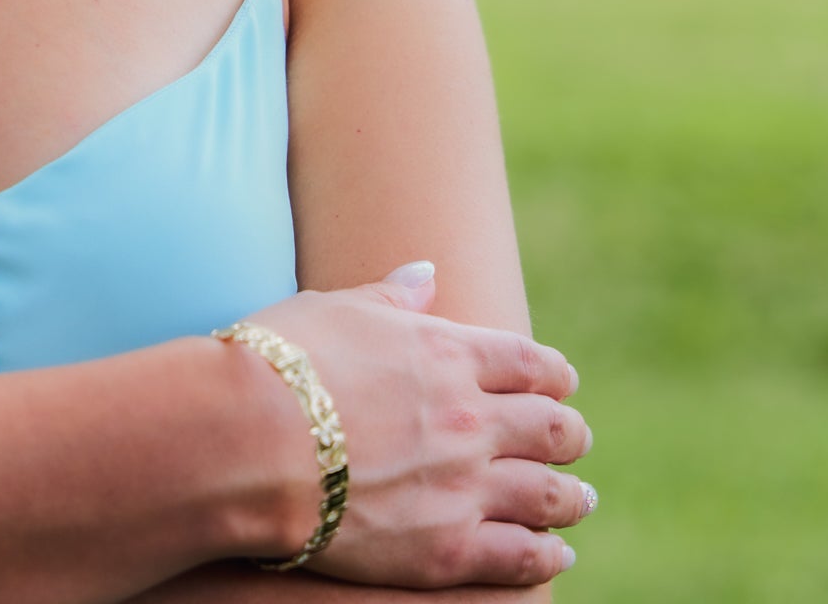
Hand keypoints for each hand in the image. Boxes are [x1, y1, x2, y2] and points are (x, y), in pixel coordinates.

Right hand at [238, 266, 590, 589]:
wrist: (249, 439)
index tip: (562, 382)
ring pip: (549, 493)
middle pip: (552, 428)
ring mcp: (465, 487)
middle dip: (570, 433)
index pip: (528, 362)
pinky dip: (549, 553)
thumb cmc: (279, 361)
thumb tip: (427, 270)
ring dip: (571, 495)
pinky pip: (523, 557)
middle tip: (573, 439)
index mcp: (447, 354)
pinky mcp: (448, 549)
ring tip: (578, 498)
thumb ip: (390, 294)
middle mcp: (470, 420)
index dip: (553, 374)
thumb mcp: (334, 308)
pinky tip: (556, 552)